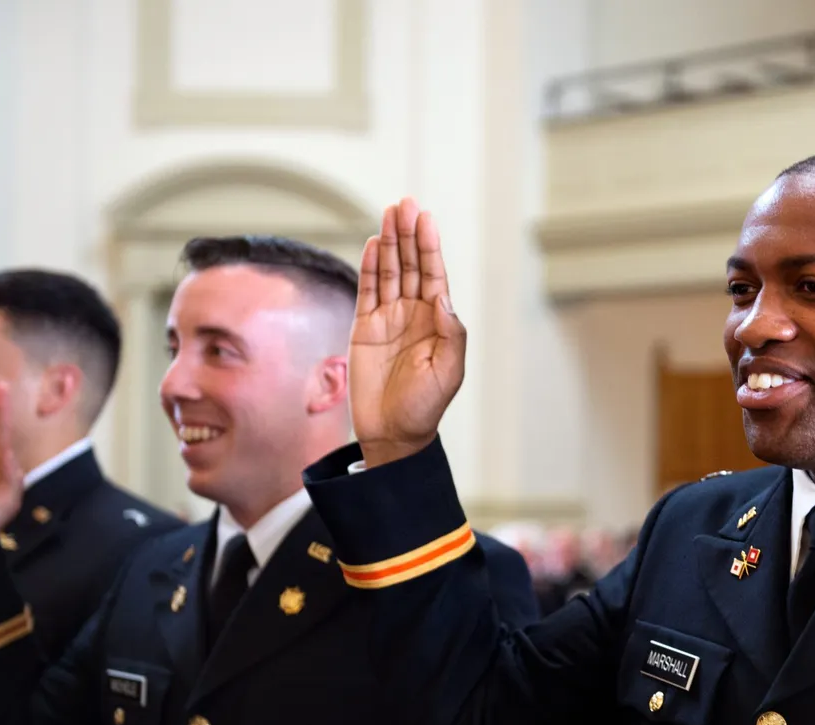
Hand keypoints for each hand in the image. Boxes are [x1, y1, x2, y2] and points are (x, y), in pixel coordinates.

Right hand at [348, 198, 465, 466]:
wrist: (394, 433)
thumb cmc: (426, 406)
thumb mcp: (448, 372)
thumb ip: (450, 334)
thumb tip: (442, 297)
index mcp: (436, 321)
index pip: (433, 275)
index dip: (430, 246)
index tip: (425, 218)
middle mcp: (413, 314)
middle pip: (411, 265)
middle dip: (409, 234)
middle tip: (405, 203)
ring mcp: (388, 319)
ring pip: (390, 272)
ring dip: (391, 242)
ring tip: (390, 213)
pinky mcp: (364, 329)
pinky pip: (368, 291)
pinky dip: (371, 267)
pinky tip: (375, 244)